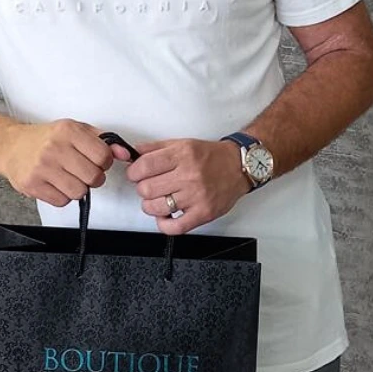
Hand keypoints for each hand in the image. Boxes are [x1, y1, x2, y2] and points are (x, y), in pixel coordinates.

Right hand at [0, 121, 130, 205]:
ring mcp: (42, 167)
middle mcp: (55, 147)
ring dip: (77, 188)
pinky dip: (62, 196)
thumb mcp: (76, 131)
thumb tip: (125, 153)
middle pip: (93, 177)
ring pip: (79, 192)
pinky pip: (62, 201)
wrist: (11, 146)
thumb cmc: (46, 139)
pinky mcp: (32, 184)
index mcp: (68, 131)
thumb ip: (103, 141)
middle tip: (82, 172)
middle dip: (92, 178)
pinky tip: (55, 184)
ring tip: (67, 177)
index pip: (103, 155)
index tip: (96, 161)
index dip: (103, 162)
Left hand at [126, 138, 248, 233]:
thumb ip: (156, 148)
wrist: (239, 167)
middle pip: (147, 189)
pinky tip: (165, 216)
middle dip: (142, 189)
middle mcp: (190, 175)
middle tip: (149, 186)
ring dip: (150, 206)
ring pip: (156, 208)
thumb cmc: (211, 157)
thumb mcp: (183, 143)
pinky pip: (175, 227)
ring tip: (158, 200)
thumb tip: (134, 153)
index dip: (134, 172)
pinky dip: (164, 224)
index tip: (136, 174)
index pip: (144, 166)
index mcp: (183, 155)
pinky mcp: (203, 213)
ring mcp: (196, 196)